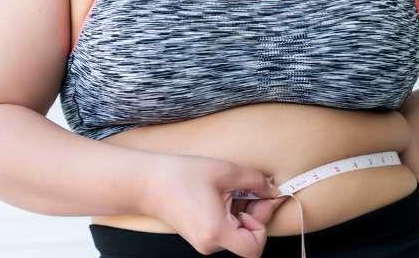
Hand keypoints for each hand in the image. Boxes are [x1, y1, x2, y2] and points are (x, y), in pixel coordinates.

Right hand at [140, 153, 288, 257]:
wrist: (145, 182)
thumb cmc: (180, 175)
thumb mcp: (224, 171)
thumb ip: (255, 181)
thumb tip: (273, 189)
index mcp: (217, 232)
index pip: (255, 247)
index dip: (263, 223)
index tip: (261, 199)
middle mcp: (209, 244)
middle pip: (247, 239)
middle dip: (255, 214)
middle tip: (252, 189)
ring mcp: (202, 242)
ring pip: (236, 234)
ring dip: (242, 212)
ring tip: (232, 188)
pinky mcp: (198, 236)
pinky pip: (224, 230)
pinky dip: (230, 213)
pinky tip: (222, 194)